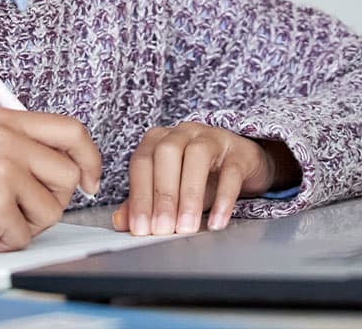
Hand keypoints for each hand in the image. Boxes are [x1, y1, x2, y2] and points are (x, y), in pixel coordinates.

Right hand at [0, 107, 100, 258]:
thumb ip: (22, 146)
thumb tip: (71, 166)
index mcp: (4, 119)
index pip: (71, 129)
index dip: (89, 158)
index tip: (89, 180)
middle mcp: (5, 137)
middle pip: (67, 174)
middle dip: (51, 200)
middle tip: (18, 207)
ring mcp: (1, 169)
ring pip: (52, 208)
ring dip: (26, 224)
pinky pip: (25, 235)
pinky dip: (4, 242)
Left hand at [111, 123, 298, 235]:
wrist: (241, 163)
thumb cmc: (200, 176)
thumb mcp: (171, 189)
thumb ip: (145, 202)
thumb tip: (120, 221)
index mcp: (160, 139)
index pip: (142, 162)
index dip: (139, 195)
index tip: (140, 228)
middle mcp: (183, 132)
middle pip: (167, 153)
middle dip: (162, 194)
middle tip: (162, 229)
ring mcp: (213, 137)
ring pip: (197, 155)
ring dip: (189, 194)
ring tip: (186, 227)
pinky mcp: (239, 151)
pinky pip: (231, 171)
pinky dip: (223, 198)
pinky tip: (216, 222)